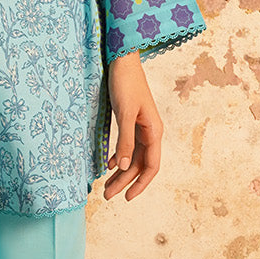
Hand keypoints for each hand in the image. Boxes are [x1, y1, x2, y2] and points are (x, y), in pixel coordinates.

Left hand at [103, 50, 162, 200]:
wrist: (122, 60)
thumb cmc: (125, 84)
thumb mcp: (124, 113)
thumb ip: (125, 140)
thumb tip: (124, 167)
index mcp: (154, 131)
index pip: (151, 166)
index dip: (140, 184)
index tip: (127, 198)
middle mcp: (150, 132)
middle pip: (140, 164)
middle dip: (125, 181)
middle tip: (107, 196)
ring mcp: (141, 127)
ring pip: (133, 156)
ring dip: (121, 172)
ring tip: (105, 186)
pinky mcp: (131, 121)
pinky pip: (128, 146)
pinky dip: (119, 156)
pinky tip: (108, 163)